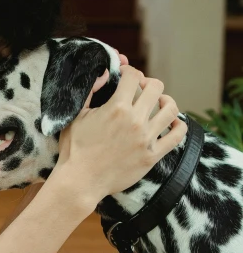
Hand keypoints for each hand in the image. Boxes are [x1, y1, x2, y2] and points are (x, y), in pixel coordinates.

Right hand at [51, 65, 186, 204]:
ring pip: (171, 109)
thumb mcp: (76, 115)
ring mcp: (146, 139)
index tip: (125, 76)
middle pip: (156, 88)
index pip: (133, 76)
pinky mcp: (152, 156)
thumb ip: (90, 90)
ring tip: (159, 103)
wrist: (80, 181)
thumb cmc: (75, 148)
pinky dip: (178, 125)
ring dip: (165, 101)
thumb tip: (104, 73)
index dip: (129, 72)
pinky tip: (171, 122)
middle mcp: (135, 121)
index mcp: (116, 108)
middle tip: (141, 89)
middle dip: (148, 83)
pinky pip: (177, 136)